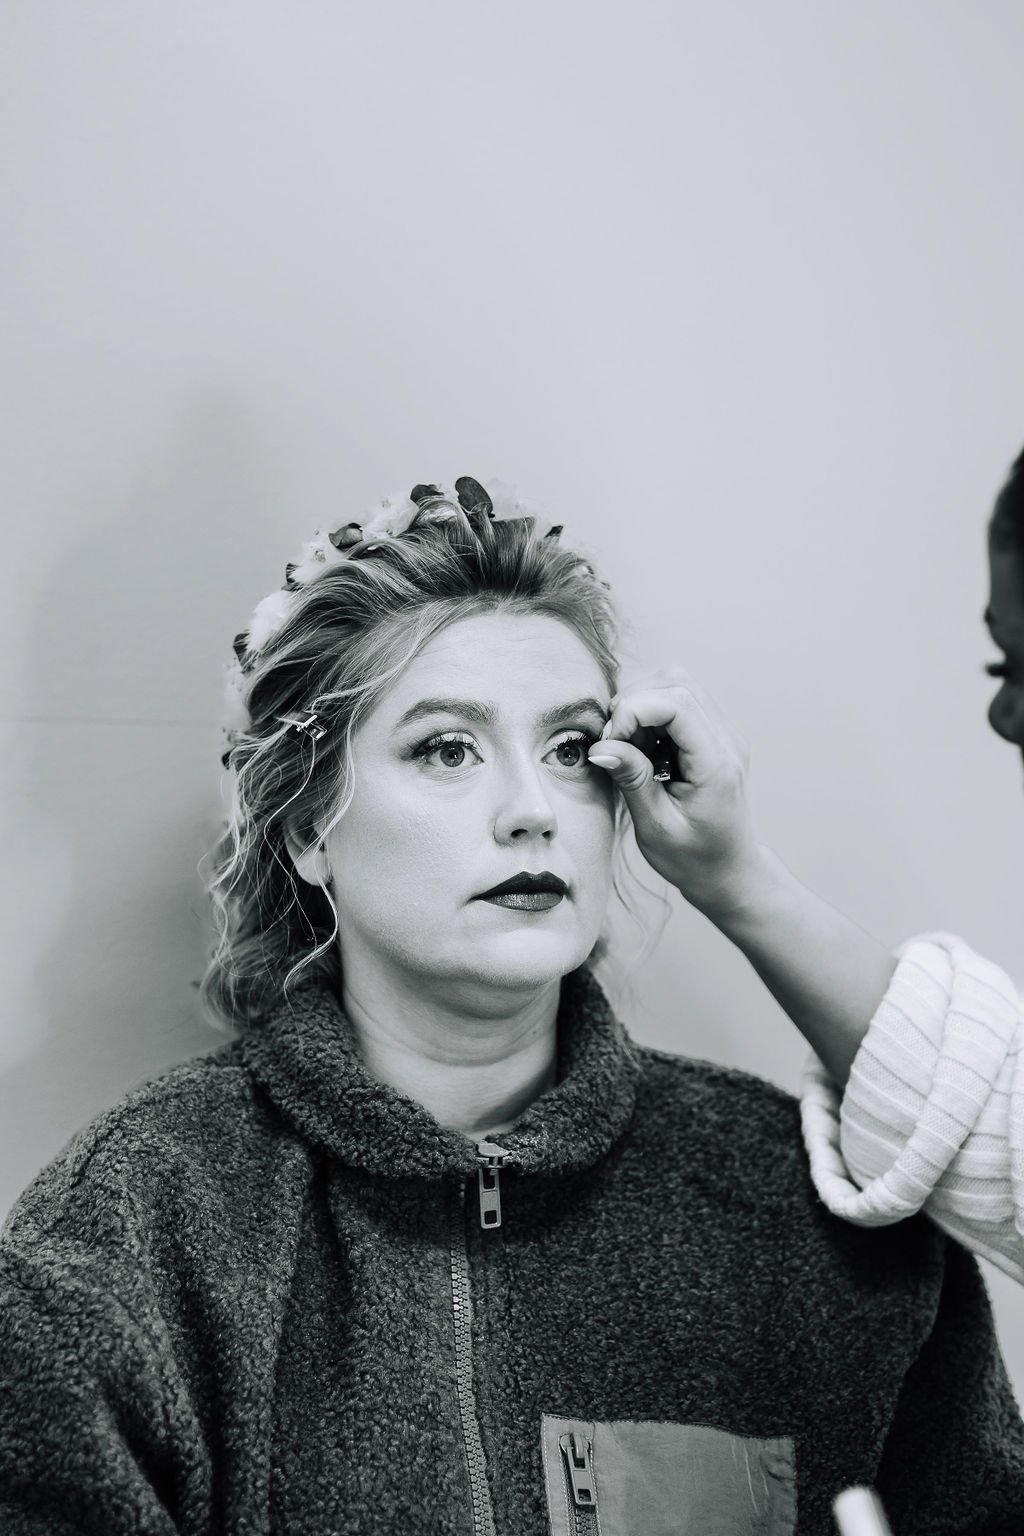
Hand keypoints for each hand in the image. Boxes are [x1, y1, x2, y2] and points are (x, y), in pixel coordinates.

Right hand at [588, 666, 763, 915]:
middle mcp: (726, 739)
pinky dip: (650, 718)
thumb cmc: (695, 860)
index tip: (610, 743)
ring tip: (630, 751)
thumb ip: (633, 781)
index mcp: (716, 763)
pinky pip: (677, 704)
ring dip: (640, 709)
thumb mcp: (656, 828)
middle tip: (616, 746)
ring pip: (674, 686)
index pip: (676, 702)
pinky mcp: (712, 736)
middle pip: (675, 682)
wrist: (729, 872)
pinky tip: (644, 753)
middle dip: (633, 704)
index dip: (633, 711)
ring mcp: (722, 734)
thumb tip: (602, 747)